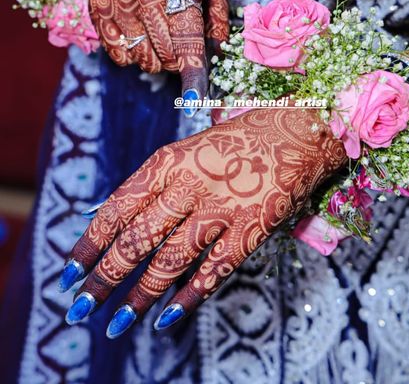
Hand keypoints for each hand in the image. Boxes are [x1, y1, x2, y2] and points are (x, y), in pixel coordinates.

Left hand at [59, 108, 345, 336]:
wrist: (295, 130)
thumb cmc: (233, 143)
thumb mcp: (183, 151)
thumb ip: (145, 183)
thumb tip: (97, 212)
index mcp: (167, 163)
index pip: (117, 209)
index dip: (89, 245)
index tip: (69, 273)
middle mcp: (189, 184)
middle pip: (138, 239)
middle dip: (105, 277)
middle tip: (80, 308)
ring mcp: (222, 206)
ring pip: (171, 259)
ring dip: (141, 296)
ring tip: (117, 322)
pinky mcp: (253, 226)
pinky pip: (216, 268)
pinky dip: (190, 296)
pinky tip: (168, 318)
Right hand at [89, 0, 228, 100]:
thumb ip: (218, 15)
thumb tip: (216, 50)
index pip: (187, 42)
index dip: (193, 73)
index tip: (194, 98)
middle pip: (164, 55)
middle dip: (178, 61)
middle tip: (182, 47)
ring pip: (140, 57)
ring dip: (155, 59)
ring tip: (160, 39)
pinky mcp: (97, 4)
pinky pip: (115, 50)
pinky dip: (131, 54)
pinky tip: (139, 38)